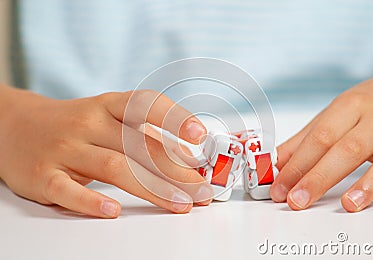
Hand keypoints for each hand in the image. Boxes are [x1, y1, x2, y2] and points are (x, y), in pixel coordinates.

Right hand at [0, 85, 211, 217]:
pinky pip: (68, 190)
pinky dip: (91, 201)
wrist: (16, 126)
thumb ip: (142, 135)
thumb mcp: (107, 119)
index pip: (145, 105)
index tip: (200, 135)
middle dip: (176, 169)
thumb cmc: (75, 125)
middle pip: (138, 144)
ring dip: (151, 187)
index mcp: (107, 106)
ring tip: (179, 203)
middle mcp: (88, 122)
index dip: (175, 117)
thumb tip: (187, 157)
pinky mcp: (44, 175)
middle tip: (202, 190)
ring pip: (113, 166)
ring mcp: (65, 148)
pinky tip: (114, 211)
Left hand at [271, 63, 372, 211]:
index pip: (315, 138)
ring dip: (337, 179)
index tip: (278, 187)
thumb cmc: (372, 104)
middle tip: (292, 199)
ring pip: (362, 154)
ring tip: (317, 201)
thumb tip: (277, 163)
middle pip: (335, 146)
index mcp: (346, 107)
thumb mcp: (337, 115)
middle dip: (310, 176)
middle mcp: (369, 116)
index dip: (294, 164)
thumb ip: (307, 140)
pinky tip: (358, 199)